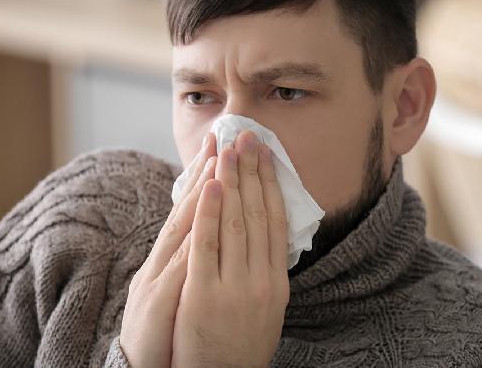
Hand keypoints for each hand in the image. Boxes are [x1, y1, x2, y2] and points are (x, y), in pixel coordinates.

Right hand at [119, 133, 216, 367]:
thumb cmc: (164, 328)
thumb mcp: (178, 288)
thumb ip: (192, 258)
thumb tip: (212, 230)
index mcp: (170, 258)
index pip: (192, 209)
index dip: (206, 176)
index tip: (220, 146)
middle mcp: (162, 261)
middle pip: (187, 210)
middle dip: (206, 171)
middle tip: (222, 137)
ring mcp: (159, 277)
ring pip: (184, 227)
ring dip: (201, 191)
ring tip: (216, 159)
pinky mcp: (159, 299)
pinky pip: (180, 262)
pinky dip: (192, 235)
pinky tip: (202, 209)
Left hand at [172, 130, 289, 367]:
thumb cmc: (240, 346)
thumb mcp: (265, 309)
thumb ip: (265, 273)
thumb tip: (268, 237)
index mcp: (277, 282)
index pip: (276, 221)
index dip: (271, 184)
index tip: (266, 154)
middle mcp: (261, 280)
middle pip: (257, 214)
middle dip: (252, 172)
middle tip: (248, 137)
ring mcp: (234, 288)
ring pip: (235, 224)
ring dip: (232, 183)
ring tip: (229, 149)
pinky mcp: (204, 296)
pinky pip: (207, 248)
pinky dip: (208, 215)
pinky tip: (208, 187)